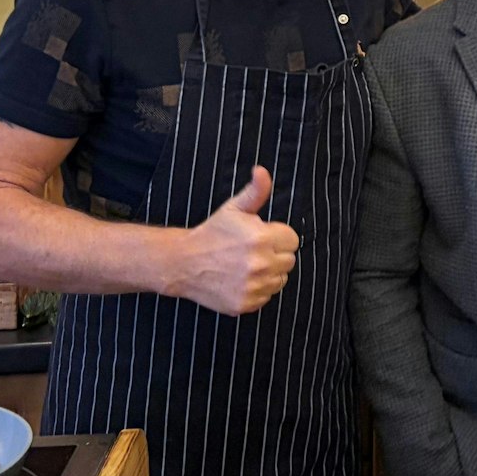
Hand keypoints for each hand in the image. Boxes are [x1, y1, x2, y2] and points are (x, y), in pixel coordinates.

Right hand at [175, 166, 298, 315]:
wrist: (184, 262)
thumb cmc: (212, 233)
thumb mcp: (234, 208)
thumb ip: (256, 191)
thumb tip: (262, 171)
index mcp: (261, 238)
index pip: (292, 240)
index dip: (278, 236)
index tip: (263, 236)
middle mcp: (260, 264)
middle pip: (289, 261)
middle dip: (275, 254)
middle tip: (253, 251)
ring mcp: (254, 286)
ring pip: (280, 280)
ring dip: (269, 273)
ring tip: (246, 265)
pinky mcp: (246, 304)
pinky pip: (266, 297)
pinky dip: (257, 290)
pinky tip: (240, 279)